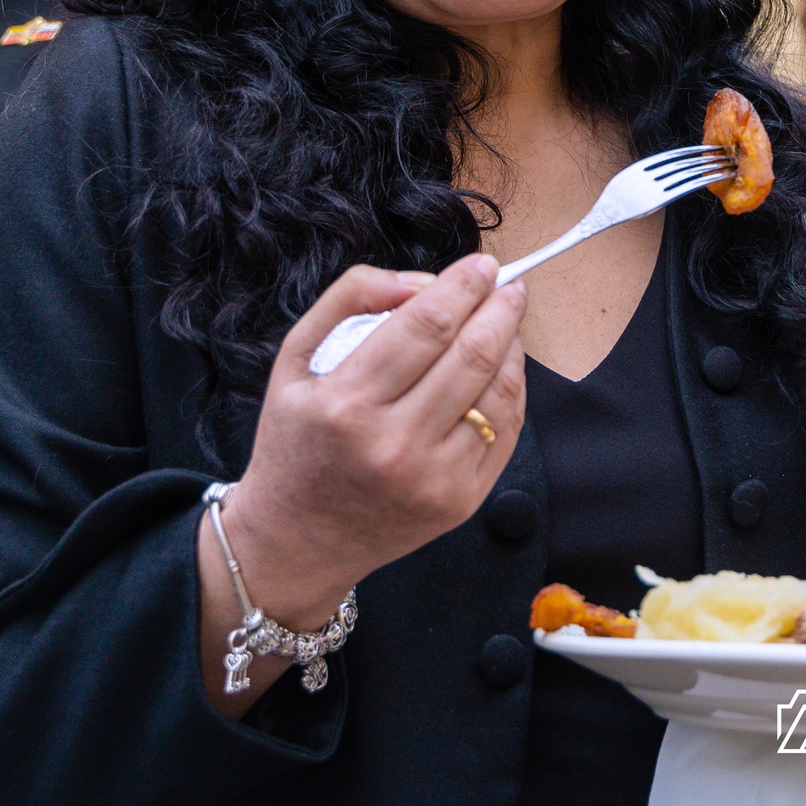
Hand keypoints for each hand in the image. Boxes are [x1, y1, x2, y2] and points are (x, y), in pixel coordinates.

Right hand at [199, 257, 526, 713]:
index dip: (463, 286)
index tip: (481, 265)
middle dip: (500, 308)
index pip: (427, 325)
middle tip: (508, 286)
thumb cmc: (296, 441)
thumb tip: (419, 279)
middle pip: (472, 353)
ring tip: (507, 321)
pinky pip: (505, 431)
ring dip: (511, 345)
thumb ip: (349, 299)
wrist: (294, 540)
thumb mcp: (293, 360)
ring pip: (498, 391)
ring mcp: (432, 478)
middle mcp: (393, 444)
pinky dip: (512, 390)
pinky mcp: (460, 502)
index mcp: (347, 403)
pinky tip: (503, 367)